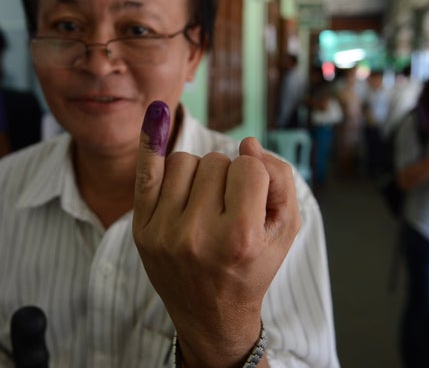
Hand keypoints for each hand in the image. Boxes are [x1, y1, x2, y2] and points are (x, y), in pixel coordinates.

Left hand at [133, 101, 300, 367]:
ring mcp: (164, 232)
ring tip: (205, 202)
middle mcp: (197, 235)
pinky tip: (156, 114)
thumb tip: (247, 142)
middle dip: (228, 177)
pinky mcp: (142, 230)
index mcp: (239, 238)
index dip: (257, 177)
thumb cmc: (253, 266)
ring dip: (200, 173)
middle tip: (228, 208)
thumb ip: (280, 179)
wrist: (211, 314)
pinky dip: (152, 142)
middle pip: (216, 161)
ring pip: (185, 160)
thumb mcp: (286, 228)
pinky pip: (146, 171)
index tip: (254, 199)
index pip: (249, 168)